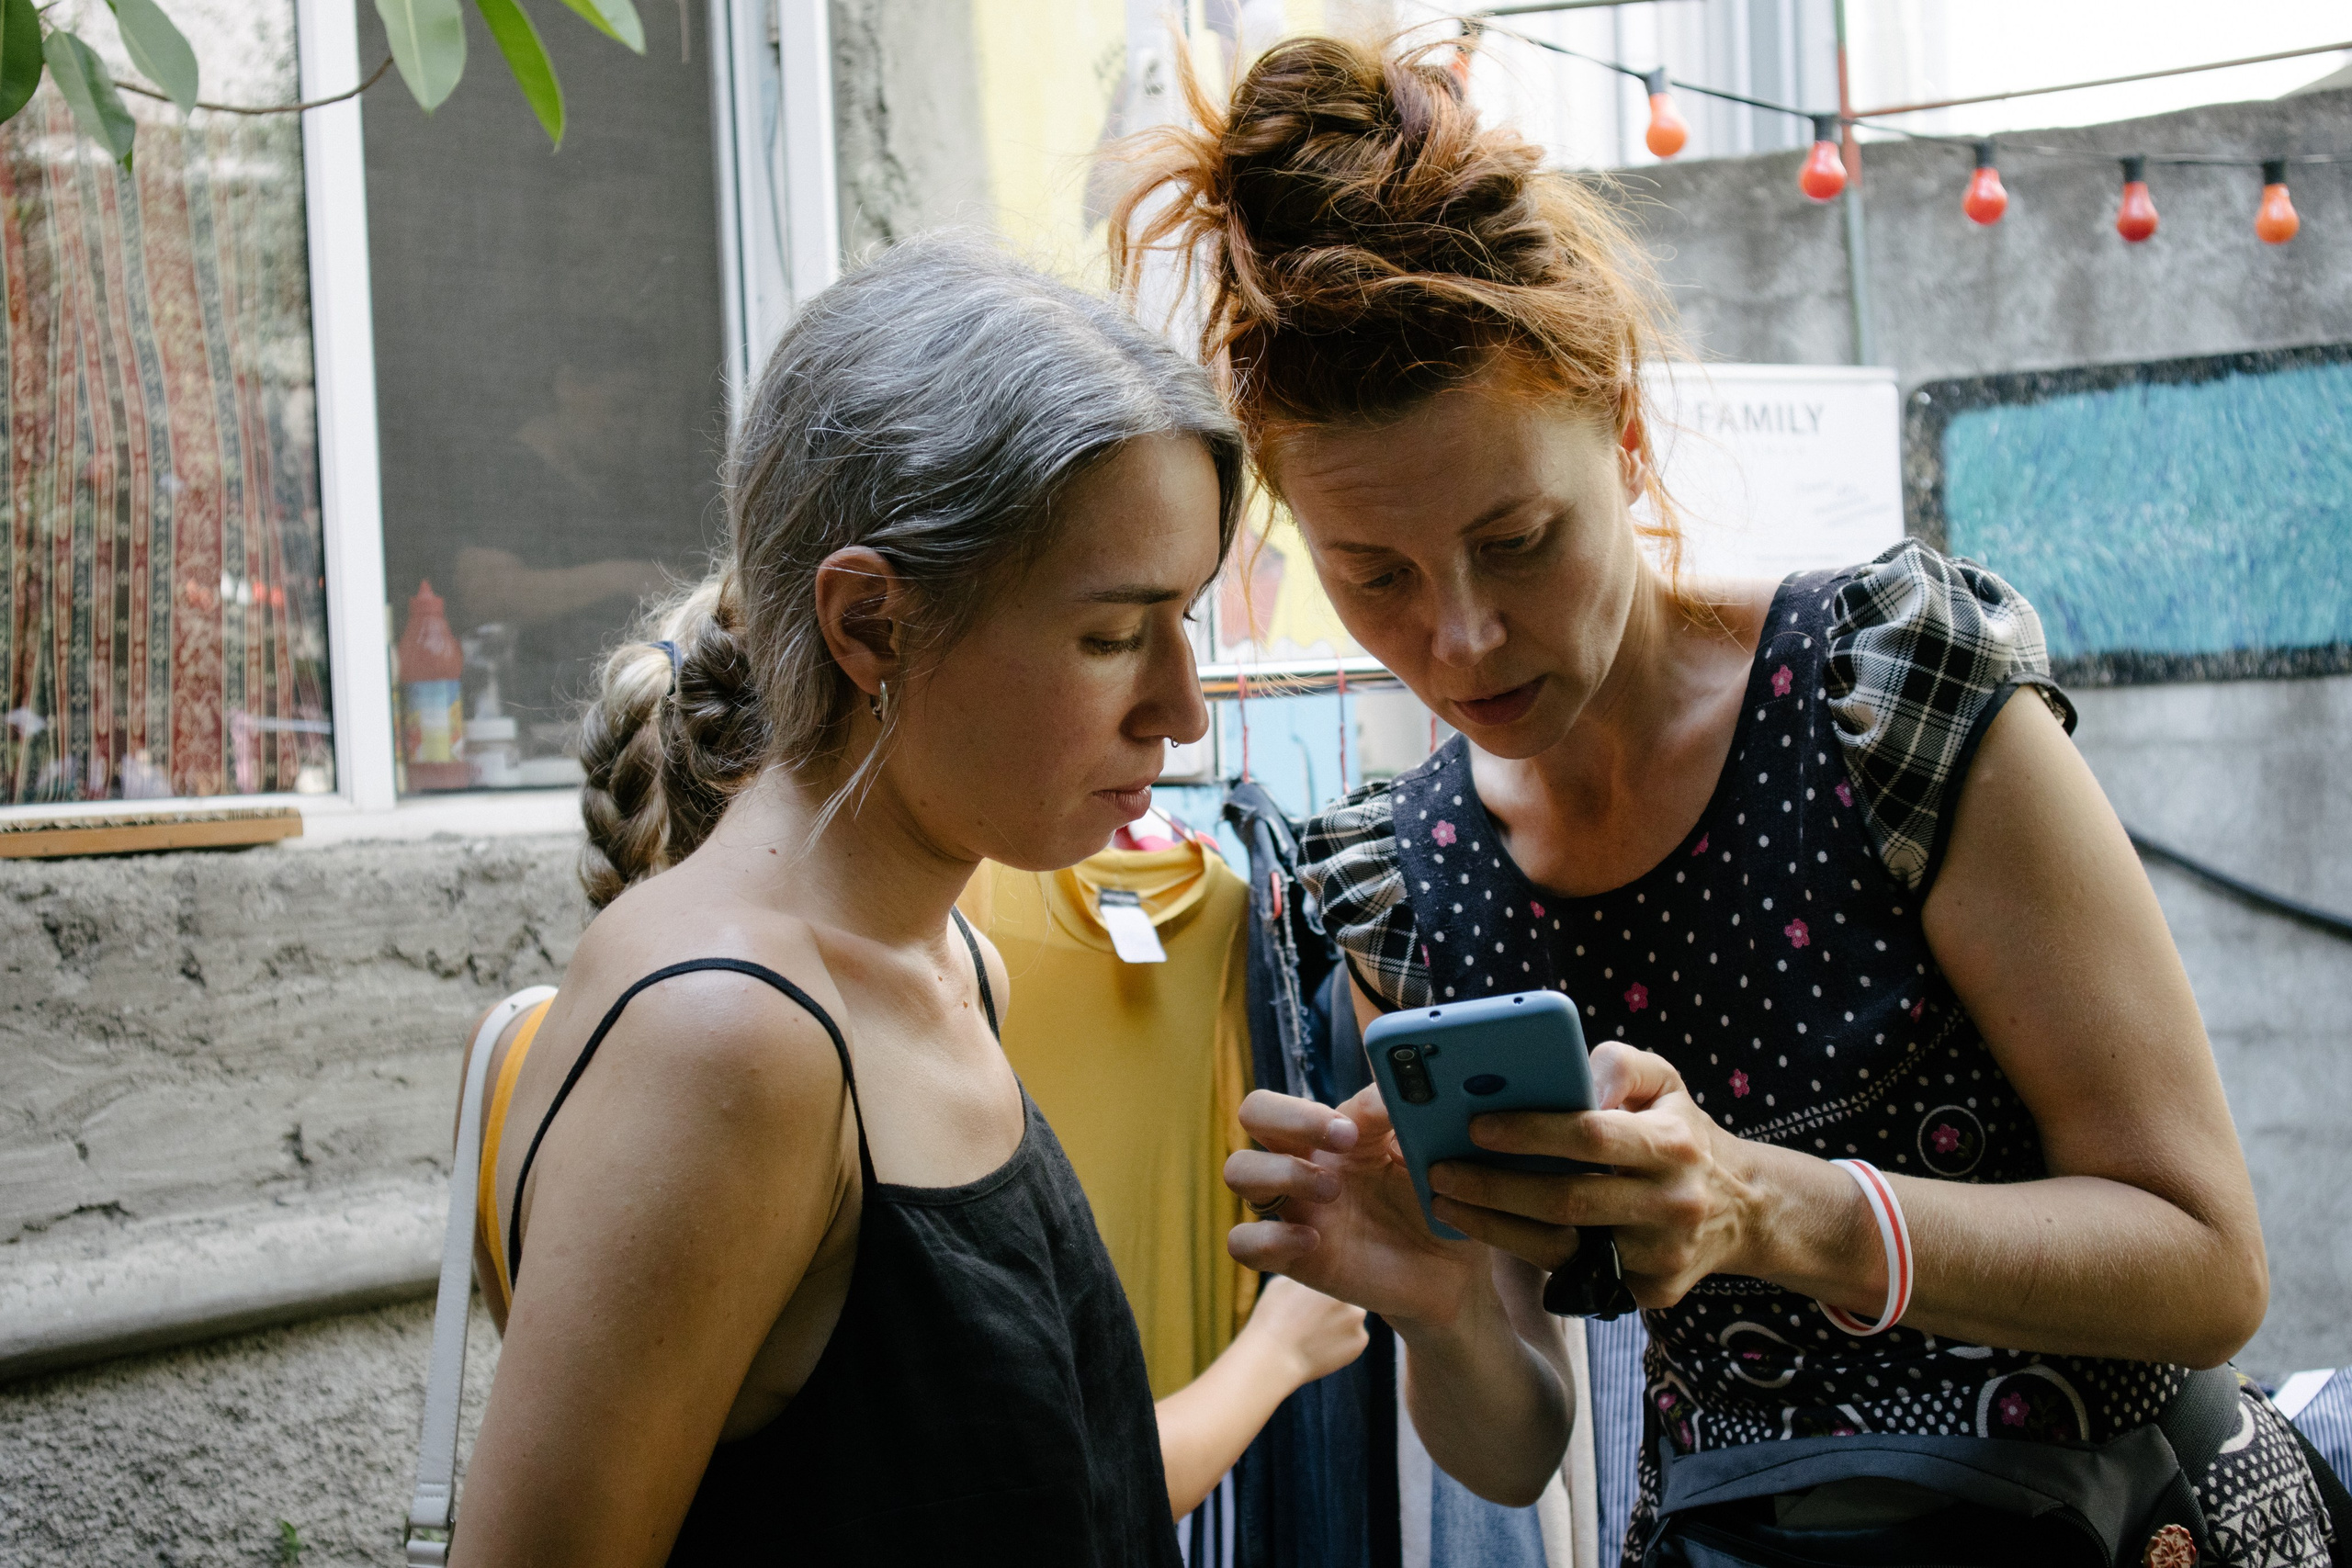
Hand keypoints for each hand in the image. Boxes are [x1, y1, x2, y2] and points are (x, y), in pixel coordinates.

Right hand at [1224, 1085, 1487, 1328]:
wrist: (1450, 1268)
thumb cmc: (1434, 1198)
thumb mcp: (1426, 1152)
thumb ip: (1405, 1116)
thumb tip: (1389, 1092)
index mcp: (1330, 1130)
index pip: (1291, 1096)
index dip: (1308, 1108)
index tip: (1355, 1131)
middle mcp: (1303, 1161)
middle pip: (1253, 1114)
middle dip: (1287, 1118)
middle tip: (1340, 1142)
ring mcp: (1294, 1208)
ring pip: (1240, 1171)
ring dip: (1280, 1173)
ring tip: (1332, 1192)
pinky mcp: (1294, 1256)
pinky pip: (1244, 1244)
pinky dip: (1269, 1239)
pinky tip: (1313, 1241)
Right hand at [1239, 1275, 1369, 1390]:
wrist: (1274, 1358)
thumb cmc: (1272, 1317)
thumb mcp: (1282, 1282)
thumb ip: (1307, 1274)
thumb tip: (1315, 1271)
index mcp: (1331, 1273)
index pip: (1338, 1271)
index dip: (1328, 1281)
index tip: (1314, 1293)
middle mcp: (1350, 1291)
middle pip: (1348, 1292)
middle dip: (1336, 1301)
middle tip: (1315, 1312)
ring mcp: (1357, 1317)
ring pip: (1352, 1315)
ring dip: (1341, 1320)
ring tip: (1316, 1330)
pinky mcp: (1360, 1341)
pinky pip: (1354, 1336)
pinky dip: (1343, 1340)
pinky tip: (1321, 1344)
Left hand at [1425, 1042, 1756, 1308]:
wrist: (1744, 1209)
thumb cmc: (1681, 1132)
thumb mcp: (1664, 1082)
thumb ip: (1619, 1064)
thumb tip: (1576, 1076)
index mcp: (1673, 1144)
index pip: (1592, 1136)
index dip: (1531, 1131)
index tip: (1476, 1125)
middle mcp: (1673, 1203)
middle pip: (1567, 1201)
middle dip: (1495, 1187)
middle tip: (1439, 1172)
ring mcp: (1662, 1255)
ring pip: (1563, 1247)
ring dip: (1496, 1227)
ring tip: (1447, 1203)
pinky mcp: (1652, 1291)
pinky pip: (1577, 1274)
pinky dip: (1527, 1253)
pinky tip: (1488, 1230)